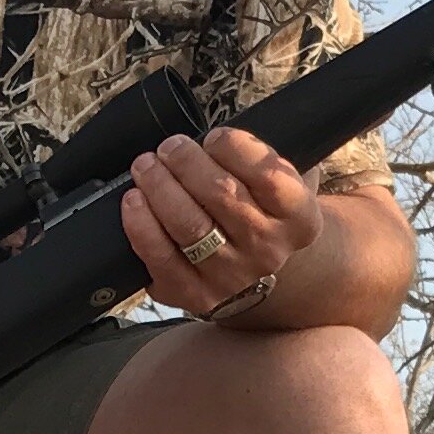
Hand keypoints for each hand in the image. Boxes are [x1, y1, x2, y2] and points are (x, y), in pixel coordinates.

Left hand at [122, 127, 317, 316]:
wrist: (259, 272)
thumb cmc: (261, 211)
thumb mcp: (281, 183)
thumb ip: (260, 159)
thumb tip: (212, 140)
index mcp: (299, 219)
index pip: (268, 176)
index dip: (234, 148)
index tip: (213, 138)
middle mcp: (268, 251)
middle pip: (222, 195)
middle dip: (186, 161)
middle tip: (169, 147)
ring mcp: (231, 277)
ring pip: (188, 225)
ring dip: (159, 187)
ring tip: (146, 166)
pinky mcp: (194, 295)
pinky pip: (160, 257)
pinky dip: (141, 225)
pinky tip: (134, 201)